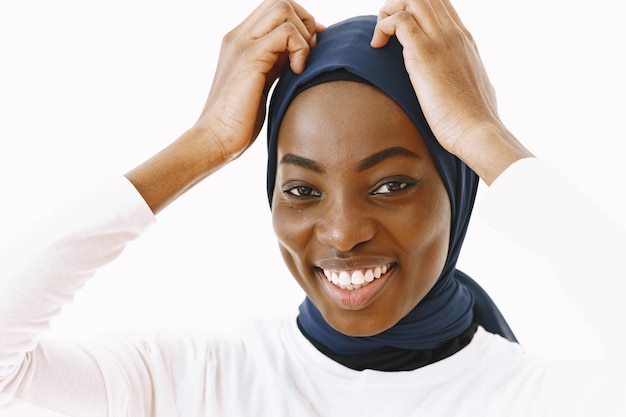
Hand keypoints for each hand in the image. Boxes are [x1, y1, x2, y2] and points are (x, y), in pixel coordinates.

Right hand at [197, 0, 320, 163]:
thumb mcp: (261, 83)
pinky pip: (286, 33)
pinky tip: (296, 71)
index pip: (274, 9)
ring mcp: (242, 44)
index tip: (312, 45)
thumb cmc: (239, 121)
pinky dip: (300, 49)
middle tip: (310, 52)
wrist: (215, 138)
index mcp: (240, 40)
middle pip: (279, 1)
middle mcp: (238, 36)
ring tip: (301, 62)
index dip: (299, 20)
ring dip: (302, 33)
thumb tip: (300, 55)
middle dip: (304, 21)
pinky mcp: (250, 57)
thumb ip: (275, 63)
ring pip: (282, 8)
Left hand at [371, 0, 531, 182]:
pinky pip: (399, 20)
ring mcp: (440, 41)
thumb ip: (465, 74)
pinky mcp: (424, 54)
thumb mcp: (475, 86)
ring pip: (410, 0)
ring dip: (388, 12)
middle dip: (398, 6)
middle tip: (386, 33)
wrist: (478, 132)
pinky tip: (376, 47)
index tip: (400, 33)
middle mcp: (453, 33)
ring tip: (380, 39)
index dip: (415, 9)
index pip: (439, 3)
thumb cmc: (475, 120)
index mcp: (464, 39)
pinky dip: (383, 26)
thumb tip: (462, 80)